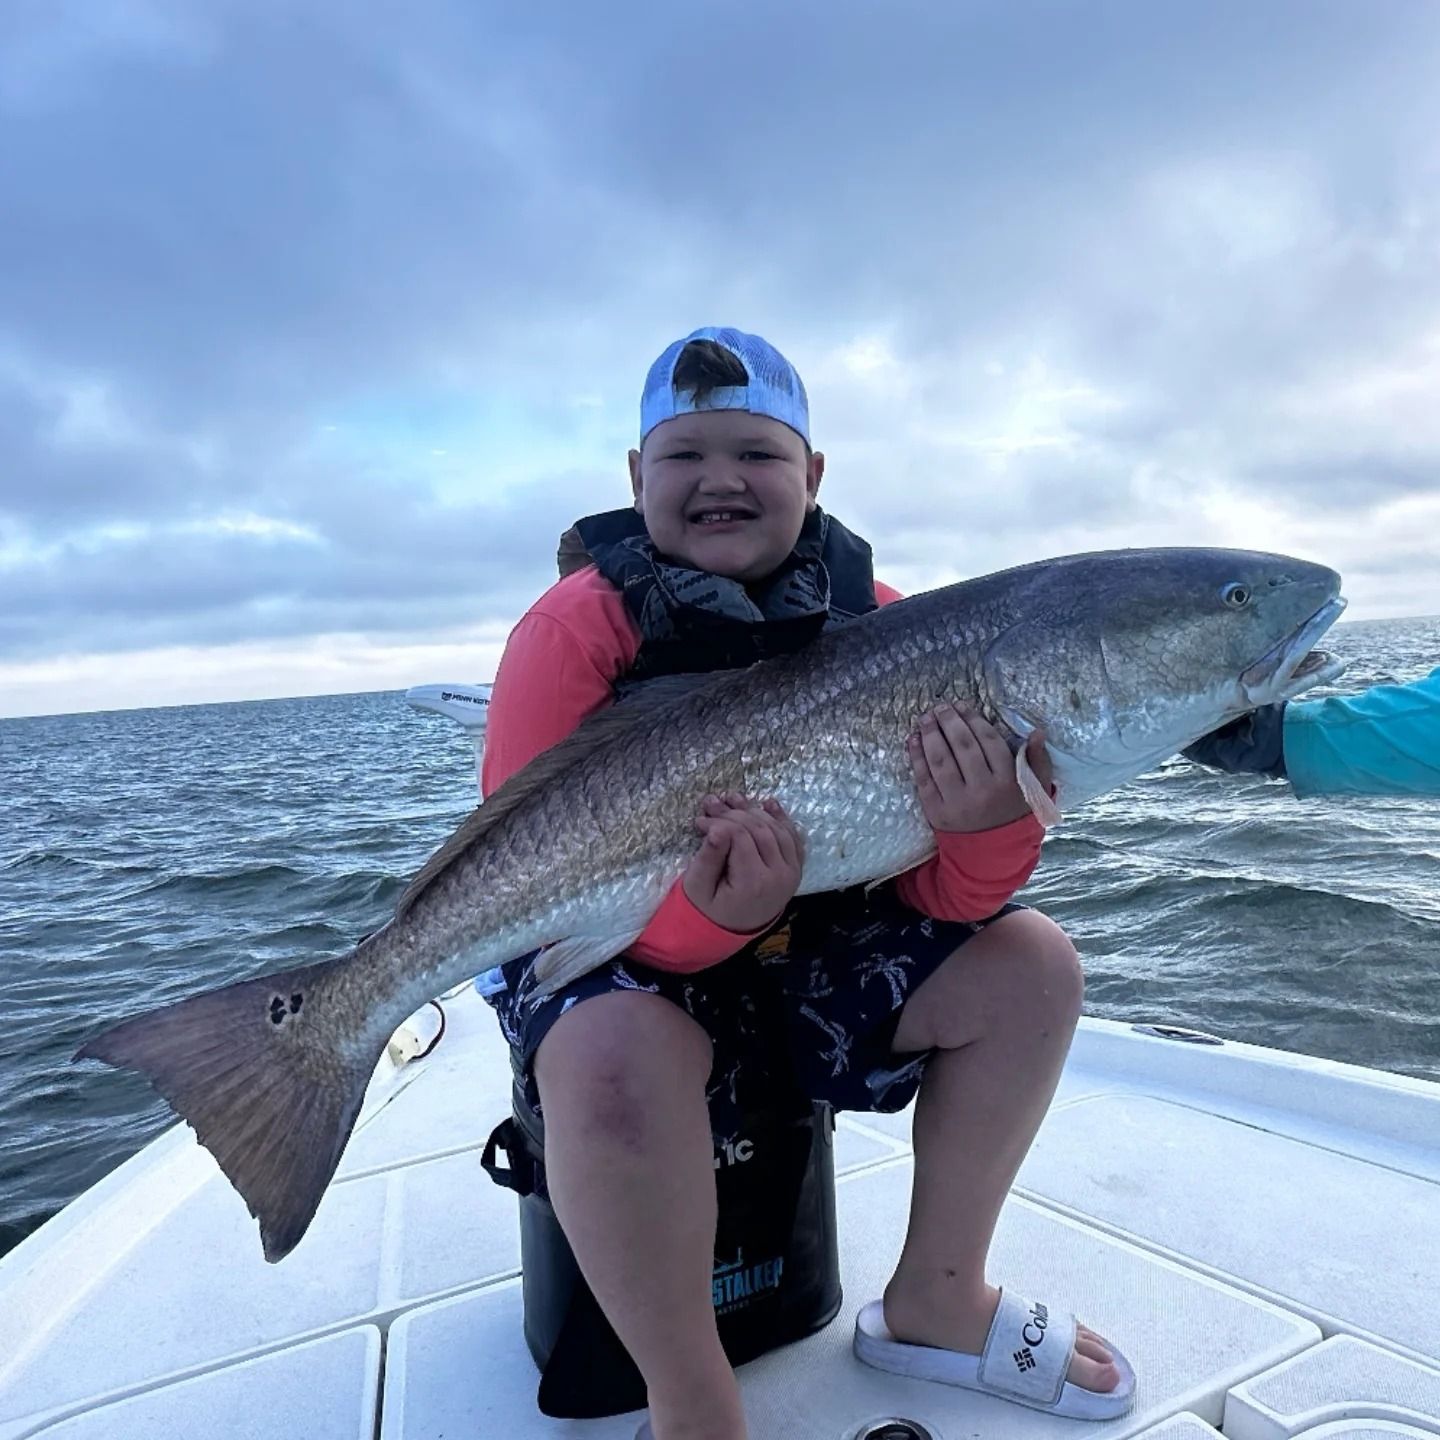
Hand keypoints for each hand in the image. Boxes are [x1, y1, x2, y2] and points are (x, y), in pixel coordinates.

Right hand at [682, 793, 804, 931]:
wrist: (731, 930)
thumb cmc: (708, 909)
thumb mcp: (698, 887)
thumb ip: (708, 858)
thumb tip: (716, 828)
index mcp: (753, 883)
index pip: (740, 837)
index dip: (719, 822)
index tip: (699, 819)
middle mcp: (779, 877)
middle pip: (760, 830)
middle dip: (734, 812)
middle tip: (711, 803)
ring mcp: (791, 873)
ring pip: (777, 830)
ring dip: (755, 811)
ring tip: (732, 799)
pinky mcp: (795, 869)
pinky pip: (793, 838)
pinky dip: (781, 819)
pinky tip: (768, 804)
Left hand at [908, 703, 1053, 832]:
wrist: (993, 853)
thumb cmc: (1015, 813)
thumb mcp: (1036, 790)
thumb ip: (1038, 760)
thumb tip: (1036, 732)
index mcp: (1008, 782)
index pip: (989, 742)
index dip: (973, 720)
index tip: (962, 705)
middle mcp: (983, 790)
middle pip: (963, 747)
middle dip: (949, 722)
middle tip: (940, 707)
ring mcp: (958, 802)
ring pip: (941, 761)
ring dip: (930, 735)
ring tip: (925, 718)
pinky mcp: (937, 812)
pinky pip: (924, 779)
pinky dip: (916, 757)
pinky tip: (913, 740)